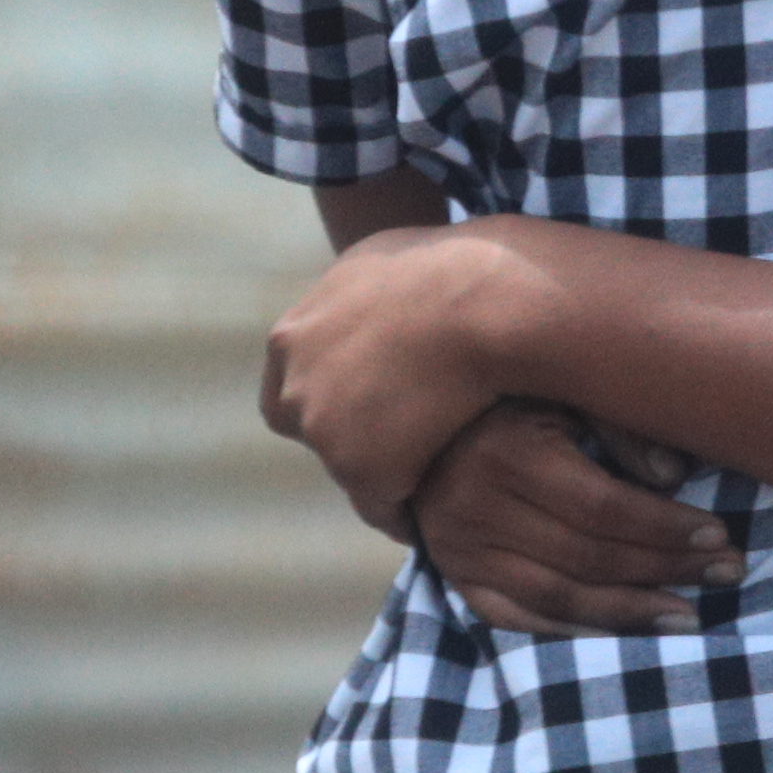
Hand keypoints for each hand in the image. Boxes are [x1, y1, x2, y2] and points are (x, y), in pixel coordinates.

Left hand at [262, 223, 520, 531]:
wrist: (484, 302)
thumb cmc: (454, 269)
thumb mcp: (380, 261)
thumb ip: (358, 293)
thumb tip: (372, 296)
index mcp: (294, 334)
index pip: (288, 382)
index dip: (330, 392)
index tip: (368, 401)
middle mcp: (295, 381)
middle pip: (311, 426)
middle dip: (349, 433)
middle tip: (401, 438)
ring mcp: (322, 426)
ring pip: (347, 468)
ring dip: (382, 470)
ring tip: (431, 473)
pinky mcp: (359, 467)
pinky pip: (383, 507)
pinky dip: (407, 512)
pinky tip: (439, 508)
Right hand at [413, 401, 736, 637]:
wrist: (419, 421)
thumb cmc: (514, 396)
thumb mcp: (563, 389)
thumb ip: (619, 426)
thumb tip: (674, 476)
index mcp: (506, 452)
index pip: (602, 507)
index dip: (665, 527)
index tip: (719, 535)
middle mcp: (474, 507)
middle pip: (587, 556)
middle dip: (665, 569)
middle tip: (728, 574)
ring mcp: (459, 550)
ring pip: (556, 597)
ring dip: (630, 613)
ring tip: (689, 618)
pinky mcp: (455, 577)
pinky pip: (517, 620)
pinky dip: (573, 633)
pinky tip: (624, 635)